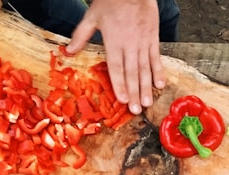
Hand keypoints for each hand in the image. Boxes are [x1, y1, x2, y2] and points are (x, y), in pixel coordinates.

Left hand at [66, 0, 164, 114]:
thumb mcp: (92, 15)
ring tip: (147, 103)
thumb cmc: (111, 0)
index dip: (119, 85)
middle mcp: (129, 45)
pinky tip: (159, 85)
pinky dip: (158, 72)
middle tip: (136, 110)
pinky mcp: (153, 39)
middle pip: (132, 73)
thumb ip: (81, 35)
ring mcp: (143, 43)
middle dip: (134, 93)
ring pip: (145, 69)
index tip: (122, 100)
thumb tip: (69, 51)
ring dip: (146, 88)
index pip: (116, 67)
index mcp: (113, 41)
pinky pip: (156, 59)